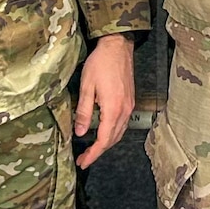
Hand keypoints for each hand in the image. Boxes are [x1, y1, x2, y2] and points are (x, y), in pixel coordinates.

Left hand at [74, 34, 135, 169]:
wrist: (118, 46)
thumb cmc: (101, 63)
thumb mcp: (87, 87)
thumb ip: (84, 112)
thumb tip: (80, 133)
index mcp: (113, 109)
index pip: (104, 140)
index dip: (93, 154)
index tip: (83, 162)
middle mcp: (124, 110)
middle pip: (113, 139)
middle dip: (98, 152)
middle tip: (83, 159)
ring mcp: (129, 106)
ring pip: (119, 133)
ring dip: (106, 143)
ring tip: (91, 149)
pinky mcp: (130, 101)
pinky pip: (123, 124)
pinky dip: (113, 133)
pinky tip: (103, 133)